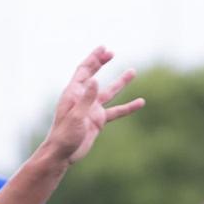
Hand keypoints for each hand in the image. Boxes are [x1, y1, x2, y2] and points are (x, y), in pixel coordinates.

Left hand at [41, 47, 141, 164]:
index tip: (104, 48)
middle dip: (102, 63)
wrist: (63, 154)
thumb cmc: (65, 135)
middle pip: (93, 75)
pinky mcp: (98, 120)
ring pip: (109, 92)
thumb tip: (95, 80)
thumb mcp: (76, 116)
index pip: (84, 70)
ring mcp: (92, 109)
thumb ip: (86, 99)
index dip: (93, 58)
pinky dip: (128, 107)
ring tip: (132, 71)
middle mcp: (83, 98)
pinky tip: (140, 102)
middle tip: (111, 53)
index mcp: (74, 93)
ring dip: (120, 82)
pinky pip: (116, 111)